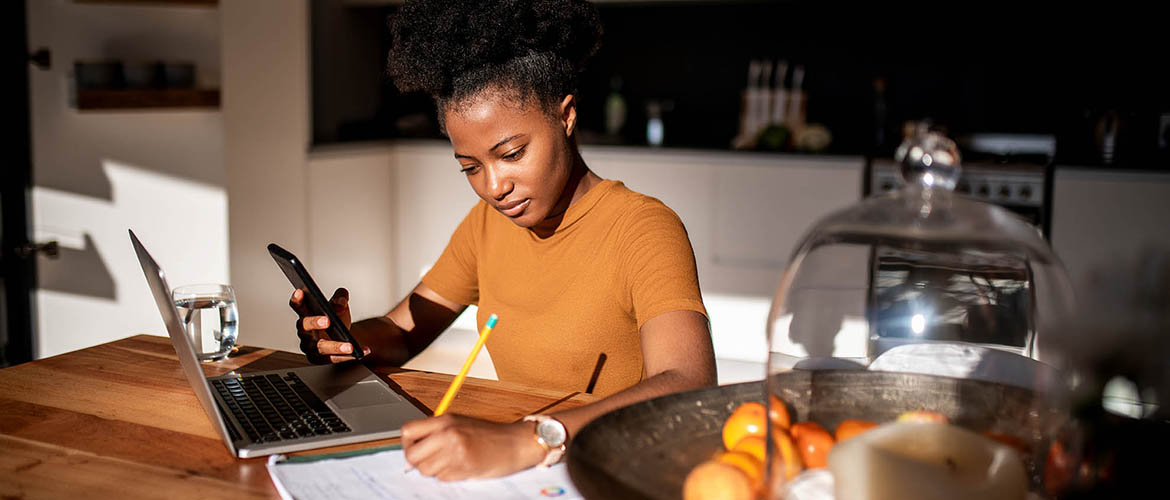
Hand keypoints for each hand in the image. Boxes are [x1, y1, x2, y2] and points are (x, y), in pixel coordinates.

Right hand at [289, 287, 368, 362]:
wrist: (343, 334)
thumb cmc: (335, 317)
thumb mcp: (339, 303)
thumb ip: (341, 297)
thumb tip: (341, 303)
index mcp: (306, 313)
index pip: (297, 306)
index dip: (297, 299)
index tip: (300, 291)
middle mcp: (304, 331)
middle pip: (304, 326)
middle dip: (314, 323)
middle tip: (328, 321)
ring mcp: (309, 346)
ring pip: (320, 347)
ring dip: (335, 347)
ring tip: (350, 346)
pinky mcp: (318, 359)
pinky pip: (332, 359)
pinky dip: (347, 356)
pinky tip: (361, 351)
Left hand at [401, 414, 545, 480]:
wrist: (515, 443)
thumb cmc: (490, 435)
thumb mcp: (460, 424)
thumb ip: (437, 432)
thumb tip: (413, 449)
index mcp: (444, 420)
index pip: (407, 431)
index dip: (407, 444)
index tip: (416, 449)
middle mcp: (447, 434)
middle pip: (411, 455)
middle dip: (417, 462)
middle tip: (429, 462)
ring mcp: (454, 451)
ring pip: (425, 470)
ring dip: (435, 471)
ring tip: (451, 463)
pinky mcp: (463, 467)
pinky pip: (442, 478)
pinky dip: (449, 476)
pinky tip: (462, 468)